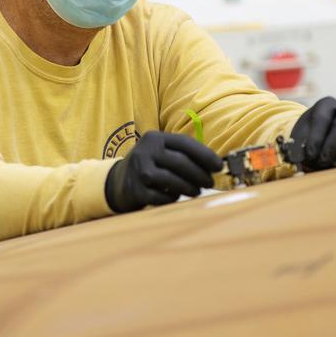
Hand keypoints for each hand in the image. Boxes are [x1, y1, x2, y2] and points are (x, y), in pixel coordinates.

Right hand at [104, 131, 223, 212]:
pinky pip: (163, 197)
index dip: (205, 154)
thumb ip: (183, 154)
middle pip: (181, 162)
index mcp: (154, 138)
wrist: (116, 182)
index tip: (219, 165)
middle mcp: (145, 151)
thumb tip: (215, 163)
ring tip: (196, 191)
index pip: (185, 143)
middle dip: (200, 174)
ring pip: (173, 181)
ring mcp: (138, 171)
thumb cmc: (149, 166)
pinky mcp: (135, 191)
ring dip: (190, 188)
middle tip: (210, 182)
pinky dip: (173, 198)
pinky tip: (175, 196)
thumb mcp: (160, 152)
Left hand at [291, 97, 335, 170]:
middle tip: (322, 162)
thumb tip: (301, 157)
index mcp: (325, 105)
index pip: (323, 118)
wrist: (320, 145)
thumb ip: (299, 147)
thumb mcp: (299, 139)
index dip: (316, 137)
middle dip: (333, 145)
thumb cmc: (308, 140)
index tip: (309, 154)